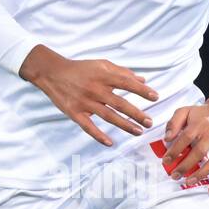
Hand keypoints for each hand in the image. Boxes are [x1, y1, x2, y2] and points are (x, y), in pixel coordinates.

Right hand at [20, 44, 158, 146]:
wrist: (52, 72)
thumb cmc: (81, 68)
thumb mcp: (102, 65)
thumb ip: (123, 72)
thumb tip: (143, 81)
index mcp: (103, 76)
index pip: (127, 83)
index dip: (142, 91)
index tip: (156, 97)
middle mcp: (95, 89)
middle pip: (120, 103)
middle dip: (136, 114)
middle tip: (150, 122)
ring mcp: (85, 102)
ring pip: (108, 116)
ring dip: (125, 125)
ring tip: (139, 132)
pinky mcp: (75, 113)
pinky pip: (88, 127)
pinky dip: (99, 136)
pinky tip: (110, 143)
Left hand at [161, 83, 208, 191]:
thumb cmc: (201, 114)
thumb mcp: (185, 111)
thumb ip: (174, 123)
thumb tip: (167, 138)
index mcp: (199, 125)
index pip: (185, 138)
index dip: (175, 150)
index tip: (166, 160)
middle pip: (199, 152)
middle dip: (185, 166)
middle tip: (174, 175)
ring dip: (201, 174)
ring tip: (188, 182)